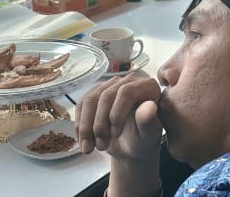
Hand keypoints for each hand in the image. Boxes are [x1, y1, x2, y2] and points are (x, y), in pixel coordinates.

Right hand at [75, 74, 163, 196]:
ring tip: (89, 149)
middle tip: (101, 147)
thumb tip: (149, 107)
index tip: (115, 134)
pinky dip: (80, 125)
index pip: (127, 92)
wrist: (132, 146)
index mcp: (148, 86)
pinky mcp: (96, 93)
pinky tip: (84, 142)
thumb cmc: (145, 140)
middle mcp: (129, 81)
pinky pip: (81, 105)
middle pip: (106, 96)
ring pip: (90, 100)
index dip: (117, 113)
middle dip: (99, 125)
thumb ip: (149, 122)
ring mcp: (111, 86)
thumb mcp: (149, 136)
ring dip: (86, 127)